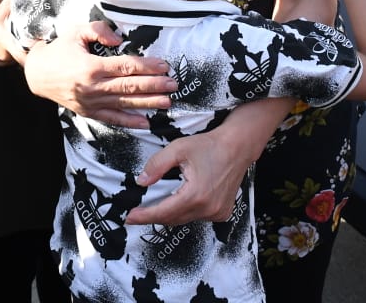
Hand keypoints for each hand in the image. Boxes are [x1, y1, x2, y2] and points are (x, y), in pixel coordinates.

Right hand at [23, 21, 175, 126]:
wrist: (38, 74)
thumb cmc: (60, 50)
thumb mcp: (76, 32)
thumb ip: (98, 30)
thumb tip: (119, 39)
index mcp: (91, 66)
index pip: (126, 67)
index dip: (147, 66)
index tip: (164, 65)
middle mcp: (93, 87)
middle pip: (129, 86)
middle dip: (154, 86)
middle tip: (173, 84)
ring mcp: (91, 102)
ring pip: (125, 103)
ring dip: (148, 103)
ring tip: (167, 102)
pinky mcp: (89, 112)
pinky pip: (113, 119)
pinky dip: (130, 121)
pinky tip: (146, 122)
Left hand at [125, 103, 278, 225]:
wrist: (237, 146)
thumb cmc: (208, 145)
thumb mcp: (178, 149)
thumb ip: (157, 165)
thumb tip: (141, 181)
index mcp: (195, 195)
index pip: (163, 212)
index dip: (144, 216)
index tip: (128, 217)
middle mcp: (208, 209)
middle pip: (173, 219)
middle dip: (154, 216)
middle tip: (137, 212)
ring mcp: (217, 213)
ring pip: (185, 219)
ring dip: (170, 214)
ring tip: (156, 205)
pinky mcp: (222, 212)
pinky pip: (197, 217)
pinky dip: (185, 212)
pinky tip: (180, 201)